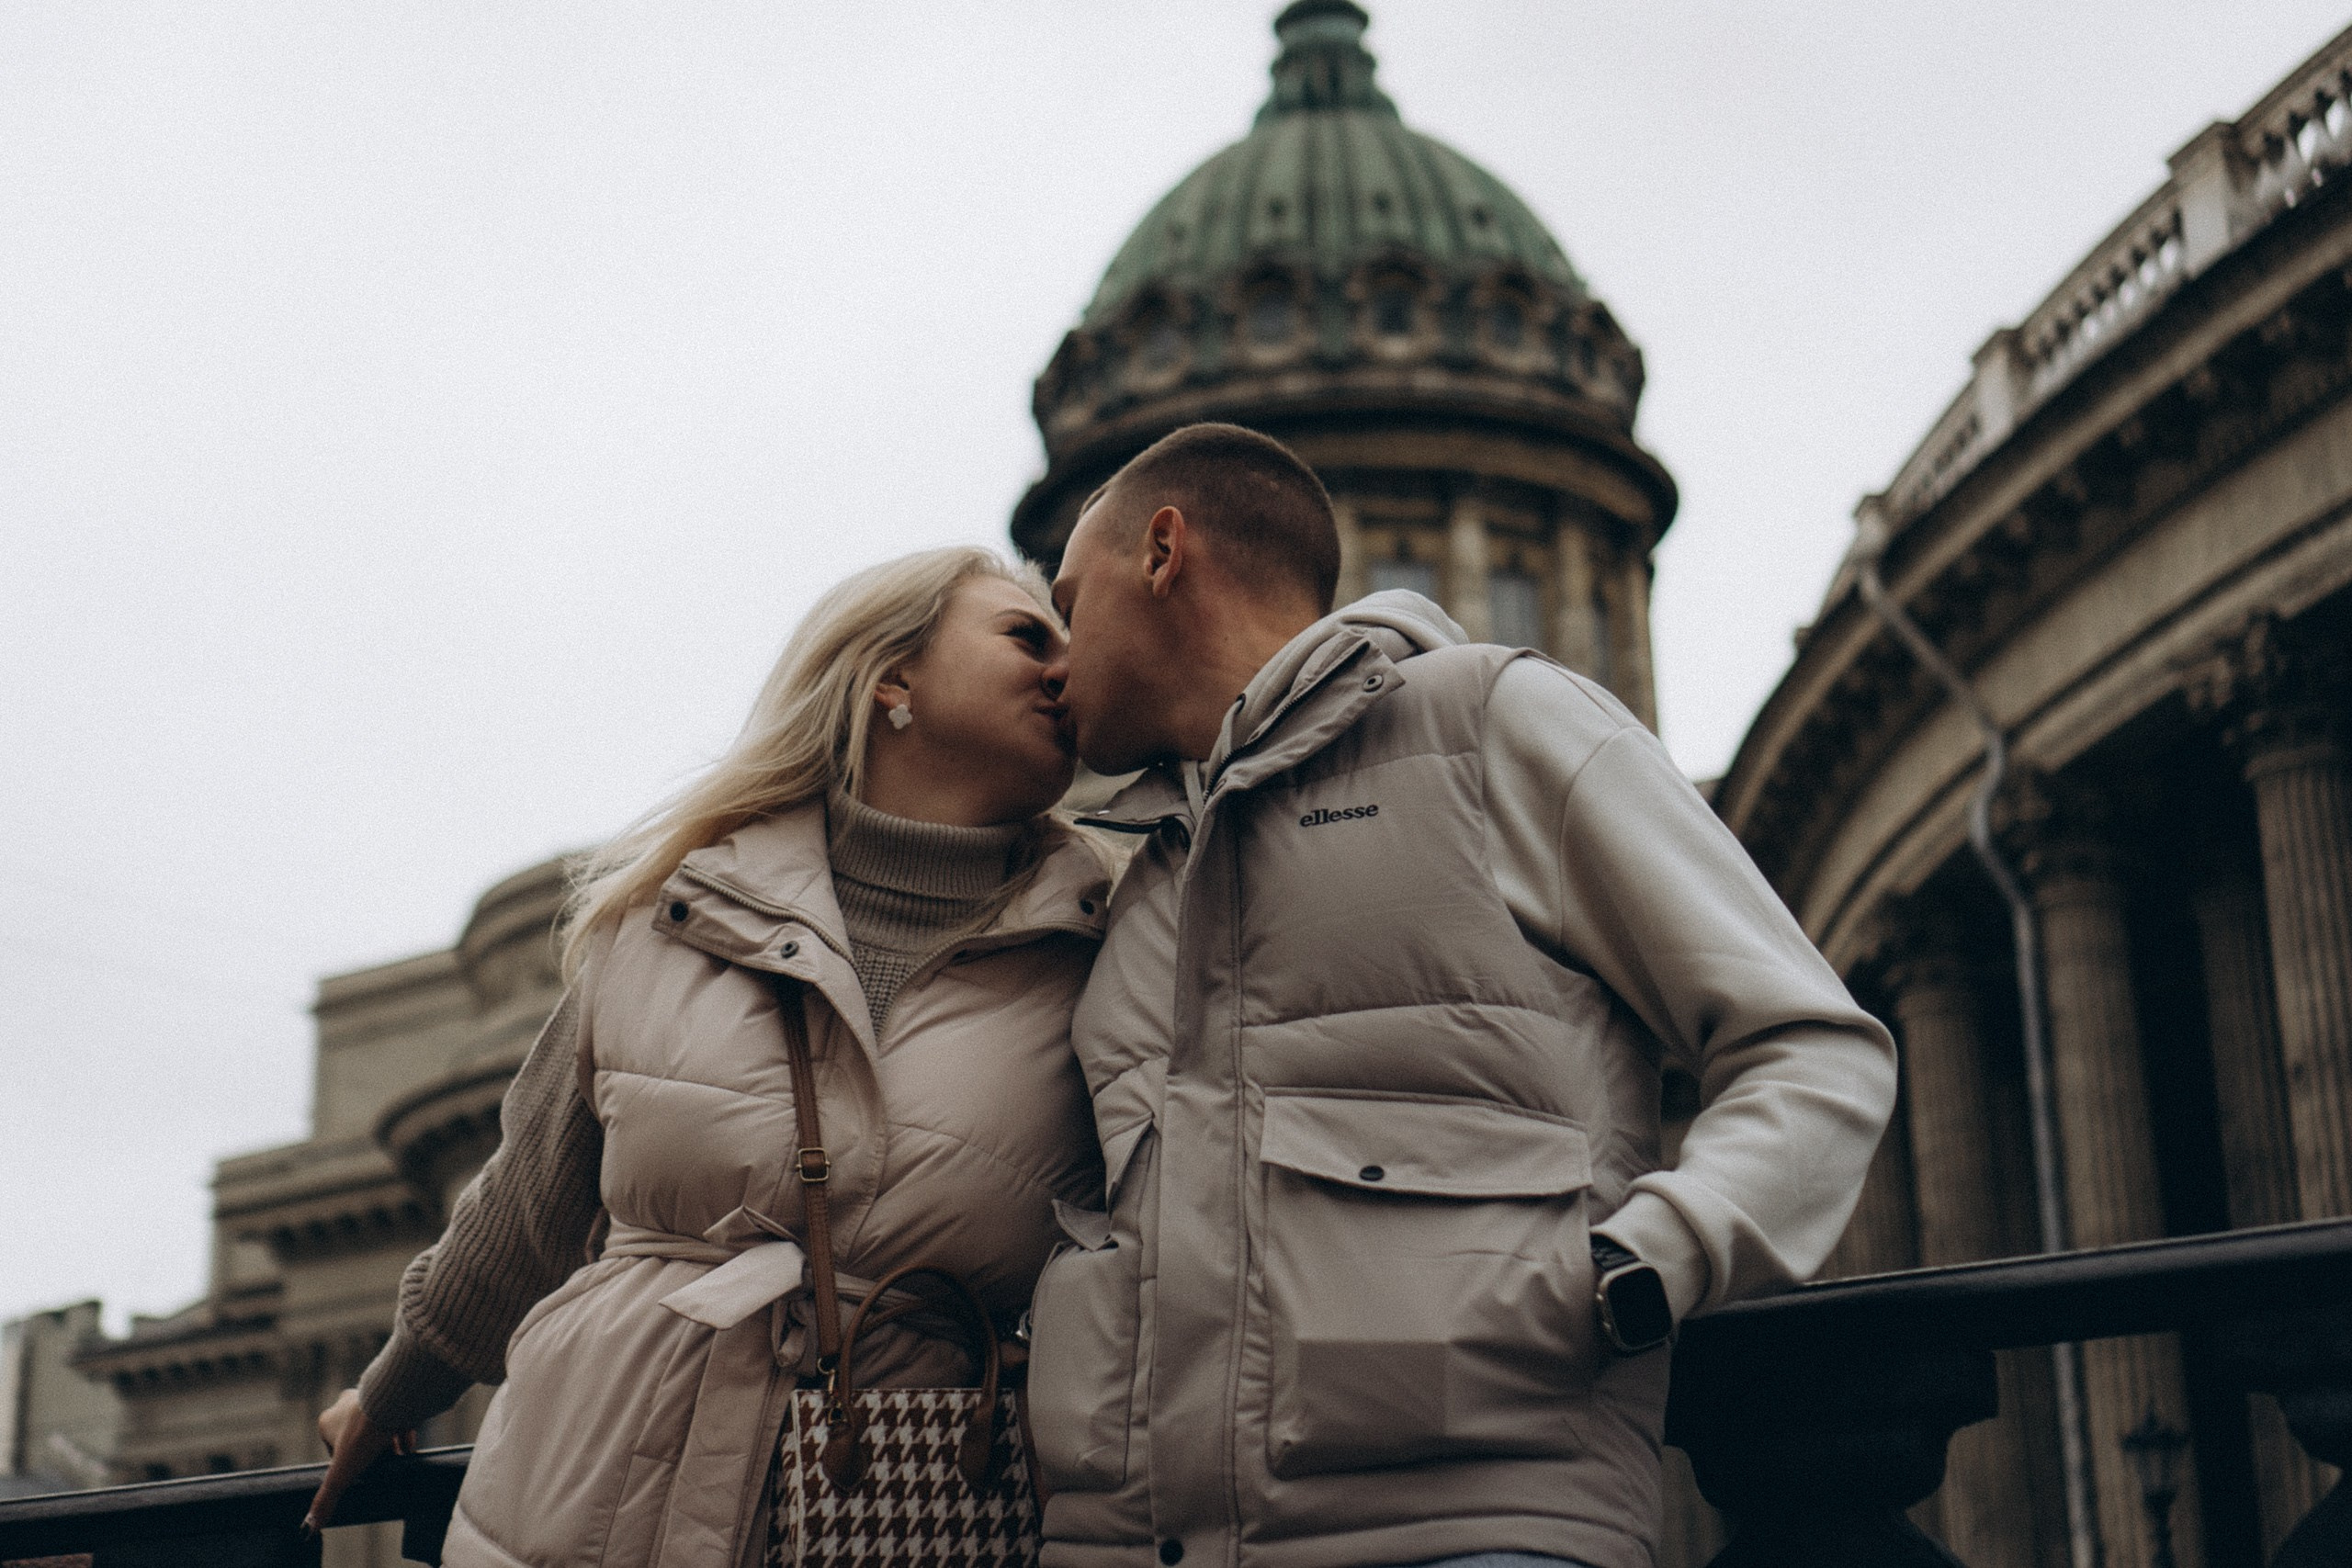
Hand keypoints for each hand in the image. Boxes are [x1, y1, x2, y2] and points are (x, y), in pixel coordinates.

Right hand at [301, 1389, 414, 1536]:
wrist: (392, 1404)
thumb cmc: (362, 1436)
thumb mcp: (342, 1473)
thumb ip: (327, 1499)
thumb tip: (311, 1527)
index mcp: (328, 1420)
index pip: (333, 1447)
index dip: (347, 1463)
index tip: (358, 1472)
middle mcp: (347, 1405)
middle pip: (357, 1435)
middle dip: (368, 1452)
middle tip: (380, 1466)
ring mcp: (370, 1398)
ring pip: (378, 1425)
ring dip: (386, 1442)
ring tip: (397, 1459)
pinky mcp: (390, 1396)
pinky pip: (397, 1417)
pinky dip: (402, 1432)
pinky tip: (409, 1448)